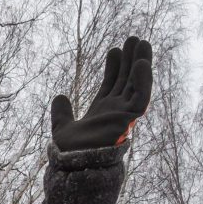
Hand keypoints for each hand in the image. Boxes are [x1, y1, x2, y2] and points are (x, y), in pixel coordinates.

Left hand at [51, 36, 152, 151]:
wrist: (73, 164)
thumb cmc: (70, 153)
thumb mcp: (62, 128)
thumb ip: (61, 113)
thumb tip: (59, 96)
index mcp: (101, 113)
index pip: (111, 85)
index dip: (113, 67)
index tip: (114, 50)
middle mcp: (115, 112)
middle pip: (126, 81)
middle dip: (129, 61)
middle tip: (133, 39)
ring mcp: (123, 115)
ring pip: (137, 85)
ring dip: (141, 64)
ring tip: (141, 42)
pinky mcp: (129, 120)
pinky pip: (141, 98)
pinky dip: (144, 81)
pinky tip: (142, 63)